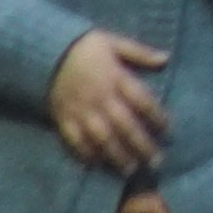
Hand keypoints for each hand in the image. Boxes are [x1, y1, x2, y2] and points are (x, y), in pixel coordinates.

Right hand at [49, 30, 170, 174]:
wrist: (44, 53)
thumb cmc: (84, 47)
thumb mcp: (114, 42)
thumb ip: (140, 52)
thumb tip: (167, 58)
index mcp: (116, 77)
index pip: (142, 100)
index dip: (157, 116)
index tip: (168, 130)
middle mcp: (100, 97)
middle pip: (125, 125)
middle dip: (141, 144)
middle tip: (156, 162)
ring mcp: (80, 111)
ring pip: (102, 137)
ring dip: (117, 155)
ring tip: (130, 170)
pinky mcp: (63, 119)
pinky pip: (75, 140)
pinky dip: (86, 153)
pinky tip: (97, 164)